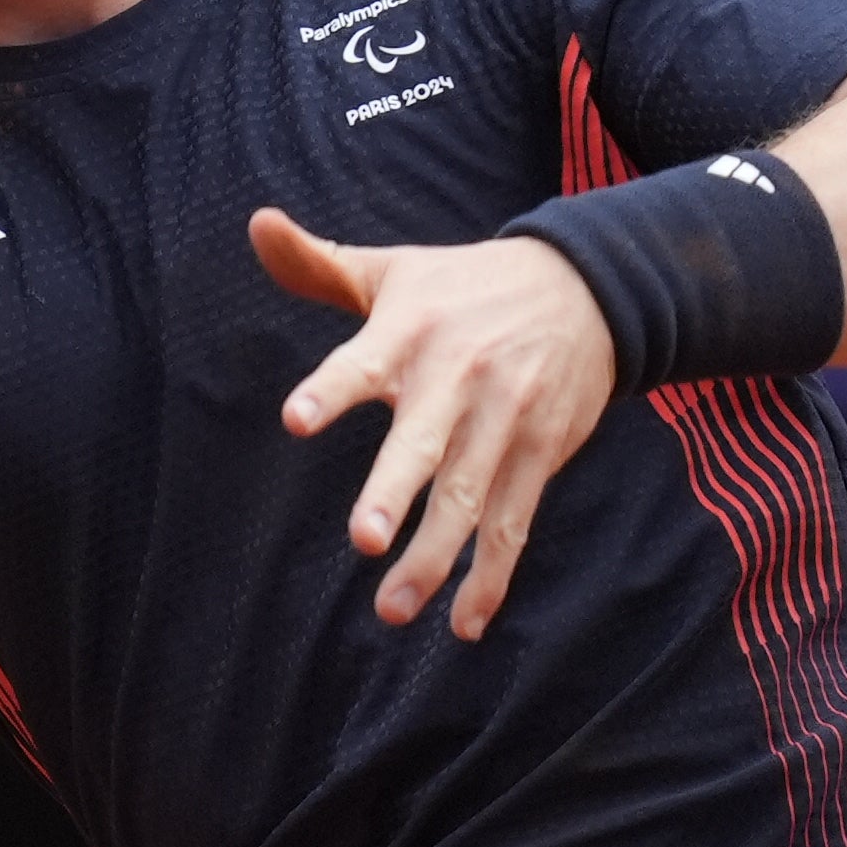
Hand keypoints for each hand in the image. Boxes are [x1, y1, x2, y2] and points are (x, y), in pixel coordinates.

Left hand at [250, 208, 618, 638]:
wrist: (590, 288)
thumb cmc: (464, 287)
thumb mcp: (395, 270)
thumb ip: (318, 264)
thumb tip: (256, 223)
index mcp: (410, 332)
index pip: (362, 362)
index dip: (331, 390)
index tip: (295, 419)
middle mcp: (458, 378)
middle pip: (425, 443)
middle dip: (396, 491)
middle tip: (364, 539)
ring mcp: (505, 420)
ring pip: (468, 496)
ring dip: (435, 557)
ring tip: (393, 608)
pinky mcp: (542, 453)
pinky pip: (514, 521)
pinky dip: (492, 575)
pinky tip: (464, 623)